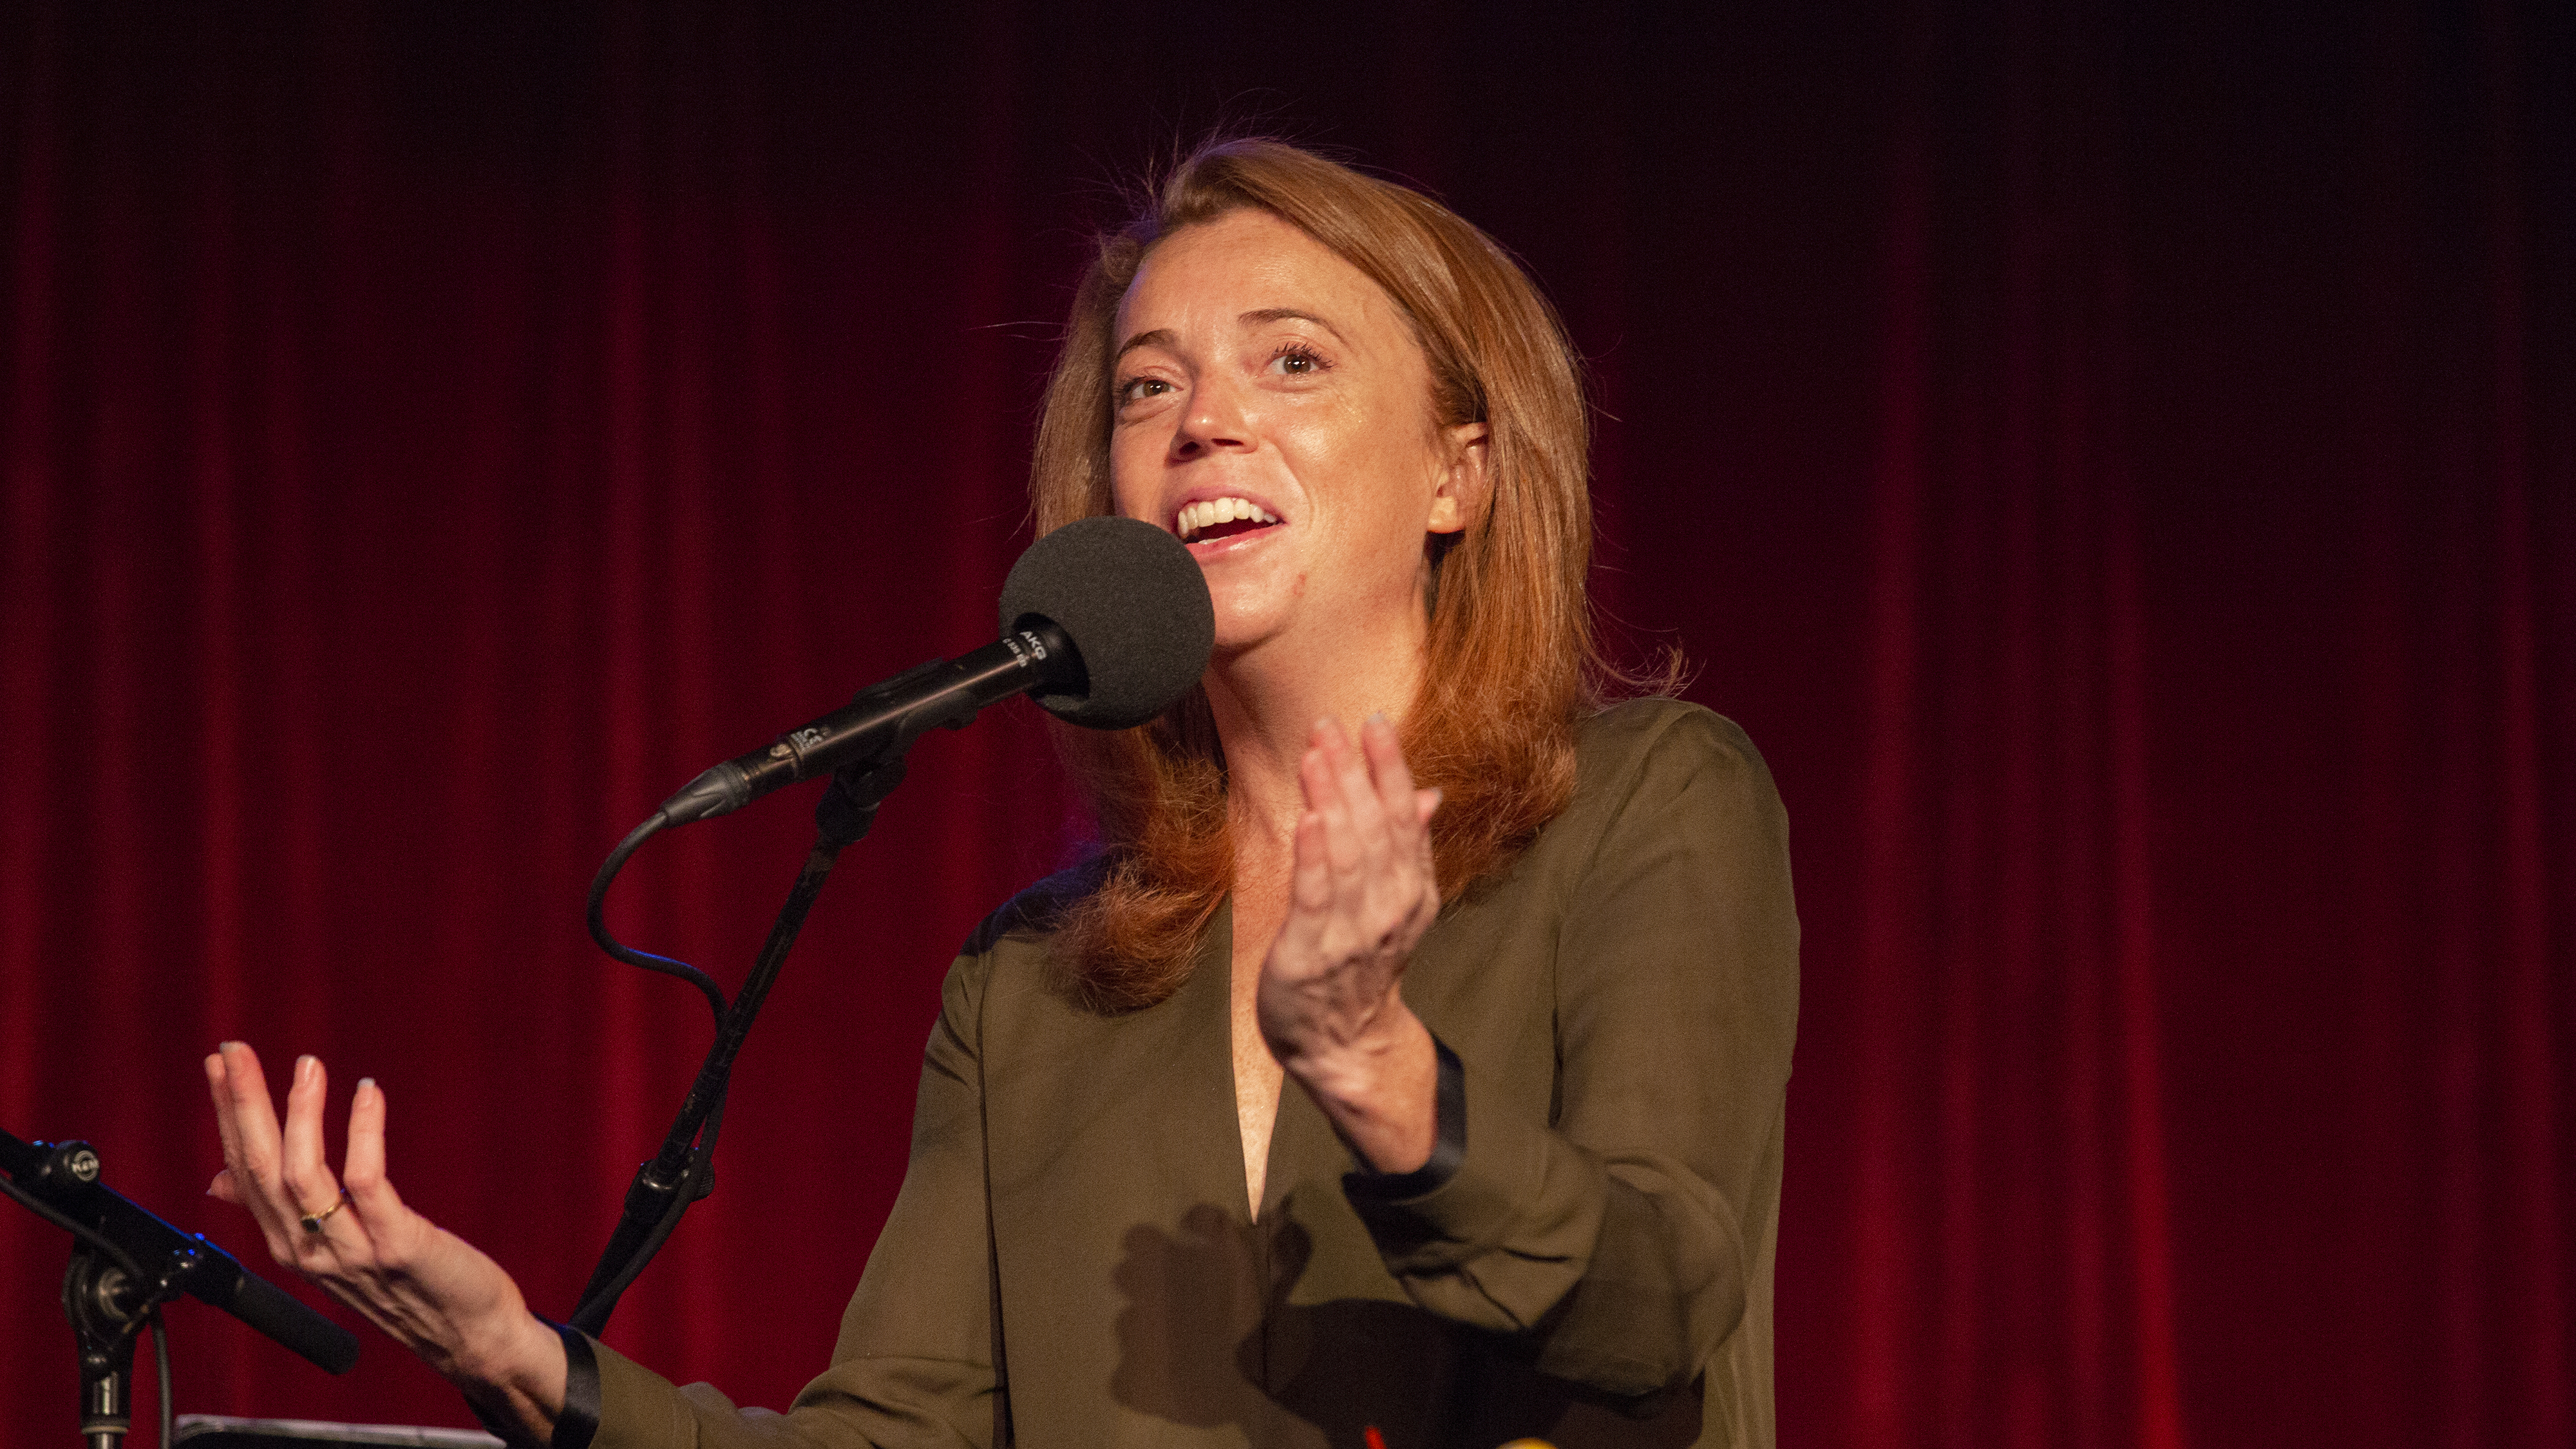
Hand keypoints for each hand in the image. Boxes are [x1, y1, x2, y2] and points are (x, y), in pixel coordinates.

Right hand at [204, 1042, 564, 1432]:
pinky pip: (367, 1182)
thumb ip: (278, 1212)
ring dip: (300, 1113)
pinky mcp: (395, 1246)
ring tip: (305, 1065)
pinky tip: (367, 1094)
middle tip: (233, 1052)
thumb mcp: (331, 1249)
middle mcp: (308, 1252)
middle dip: (243, 1106)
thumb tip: (220, 1181)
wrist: (468, 1335)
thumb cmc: (404, 1283)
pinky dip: (363, 1132)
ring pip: (303, 1176)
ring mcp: (350, 1251)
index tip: (219, 1065)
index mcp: (289, 1246)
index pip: (244, 1171)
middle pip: (261, 1170)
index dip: (228, 1116)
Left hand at [1257, 714, 1442, 1172]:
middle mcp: (1389, 908)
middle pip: (1374, 828)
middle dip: (1353, 772)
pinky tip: (1307, 818)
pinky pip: (1316, 898)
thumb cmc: (1362, 964)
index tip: (1374, 723)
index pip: (1404, 818)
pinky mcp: (1310, 953)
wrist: (1344, 1044)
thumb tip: (1428, 795)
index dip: (1390, 768)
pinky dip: (1313, 857)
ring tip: (1316, 755)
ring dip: (1332, 800)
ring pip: (1346, 855)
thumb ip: (1407, 848)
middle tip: (1331, 724)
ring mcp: (1352, 931)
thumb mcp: (1396, 904)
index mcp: (1412, 891)